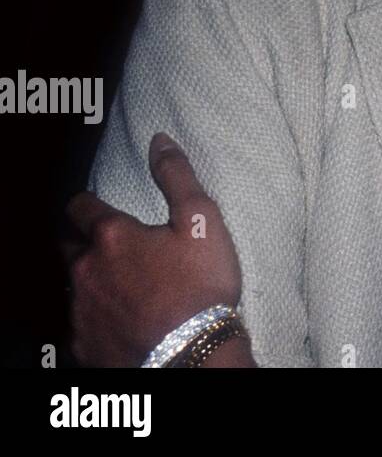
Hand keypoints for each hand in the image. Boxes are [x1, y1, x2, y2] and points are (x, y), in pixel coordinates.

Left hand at [64, 133, 242, 366]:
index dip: (87, 203)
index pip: (80, 207)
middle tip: (107, 243)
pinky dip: (95, 314)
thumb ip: (176, 176)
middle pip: (67, 246)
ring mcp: (80, 310)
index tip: (96, 205)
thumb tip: (159, 140)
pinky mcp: (83, 344)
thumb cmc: (200, 285)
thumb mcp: (201, 220)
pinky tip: (119, 317)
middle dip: (81, 240)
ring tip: (118, 283)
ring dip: (89, 279)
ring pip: (73, 285)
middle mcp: (85, 271)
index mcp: (111, 236)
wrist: (192, 354)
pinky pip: (80, 322)